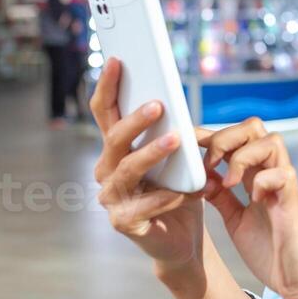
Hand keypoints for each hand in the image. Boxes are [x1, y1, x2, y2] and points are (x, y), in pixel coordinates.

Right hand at [90, 58, 205, 274]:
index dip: (108, 85)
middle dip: (135, 119)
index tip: (116, 59)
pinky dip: (170, 196)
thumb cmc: (179, 189)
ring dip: (152, 152)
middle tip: (158, 104)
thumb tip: (171, 99)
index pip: (105, 111)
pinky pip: (146, 205)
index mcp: (116, 148)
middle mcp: (107, 170)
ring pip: (127, 169)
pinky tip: (192, 190)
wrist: (182, 238)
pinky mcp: (123, 222)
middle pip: (114, 138)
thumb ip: (169, 130)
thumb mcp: (178, 156)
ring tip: (177, 140)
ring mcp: (111, 198)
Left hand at [199, 117, 297, 298]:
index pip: (236, 138)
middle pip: (254, 127)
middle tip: (209, 164)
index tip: (188, 143)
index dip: (210, 135)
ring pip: (271, 141)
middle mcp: (271, 174)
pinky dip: (262, 181)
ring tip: (227, 182)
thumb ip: (221, 196)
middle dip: (225, 137)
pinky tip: (252, 199)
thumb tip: (201, 176)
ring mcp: (285, 185)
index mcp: (256, 176)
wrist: (296, 281)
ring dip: (242, 156)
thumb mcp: (235, 219)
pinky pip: (282, 174)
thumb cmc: (271, 251)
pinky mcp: (294, 201)